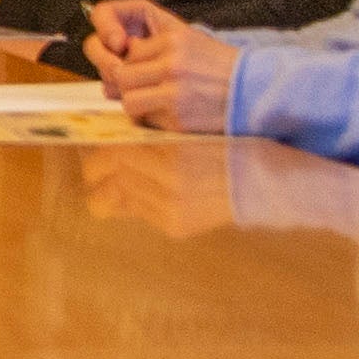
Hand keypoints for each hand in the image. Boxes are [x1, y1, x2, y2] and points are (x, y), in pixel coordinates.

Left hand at [74, 140, 233, 235]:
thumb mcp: (185, 131)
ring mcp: (171, 210)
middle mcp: (169, 186)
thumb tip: (109, 137)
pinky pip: (139, 212)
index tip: (97, 142)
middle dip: (98, 169)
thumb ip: (148, 135)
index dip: (100, 147)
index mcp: (172, 154)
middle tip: (99, 160)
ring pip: (118, 198)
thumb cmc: (225, 146)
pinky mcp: (175, 227)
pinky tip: (145, 190)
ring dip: (116, 186)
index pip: (113, 152)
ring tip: (119, 176)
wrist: (261, 181)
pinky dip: (136, 200)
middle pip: (109, 177)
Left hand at [85, 0, 239, 133]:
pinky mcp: (178, 119)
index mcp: (174, 41)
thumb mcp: (193, 43)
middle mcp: (172, 64)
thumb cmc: (222, 69)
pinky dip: (153, 120)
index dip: (134, 64)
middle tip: (145, 89)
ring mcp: (174, 93)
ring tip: (155, 103)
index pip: (131, 53)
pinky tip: (171, 114)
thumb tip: (123, 57)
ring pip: (129, 100)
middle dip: (130, 85)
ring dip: (138, 104)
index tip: (145, 72)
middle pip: (123, 76)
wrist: (255, 92)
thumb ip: (158, 47)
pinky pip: (146, 121)